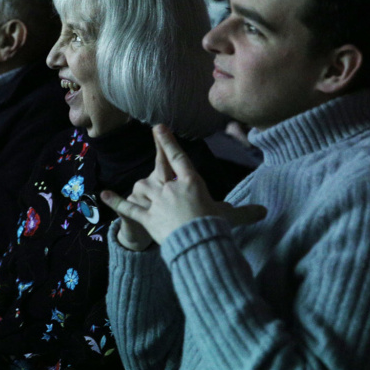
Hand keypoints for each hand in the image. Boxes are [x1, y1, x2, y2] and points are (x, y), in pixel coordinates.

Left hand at [101, 125, 266, 245]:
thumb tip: (265, 211)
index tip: (159, 127)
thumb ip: (246, 212)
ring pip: (142, 188)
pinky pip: (128, 208)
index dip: (168, 142)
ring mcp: (156, 202)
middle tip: (154, 137)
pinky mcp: (146, 217)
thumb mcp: (231, 217)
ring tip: (138, 189)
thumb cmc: (216, 227)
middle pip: (158, 169)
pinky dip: (115, 202)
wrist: (197, 242)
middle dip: (157, 152)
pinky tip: (104, 195)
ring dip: (140, 188)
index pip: (178, 158)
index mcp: (191, 183)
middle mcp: (170, 187)